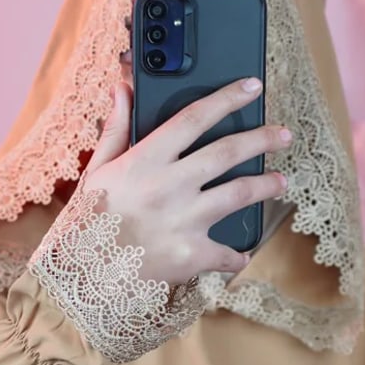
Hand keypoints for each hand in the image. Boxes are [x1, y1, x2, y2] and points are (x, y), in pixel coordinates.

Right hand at [81, 78, 290, 282]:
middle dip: (262, 139)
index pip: (194, 117)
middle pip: (228, 152)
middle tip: (283, 134)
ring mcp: (183, 220)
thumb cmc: (86, 222)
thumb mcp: (97, 171)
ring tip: (281, 181)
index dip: (228, 98)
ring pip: (240, 194)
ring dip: (266, 185)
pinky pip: (227, 253)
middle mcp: (170, 185)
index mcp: (145, 160)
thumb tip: (123, 88)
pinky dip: (237, 255)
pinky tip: (242, 253)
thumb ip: (116, 129)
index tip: (252, 87)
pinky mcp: (191, 255)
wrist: (81, 277)